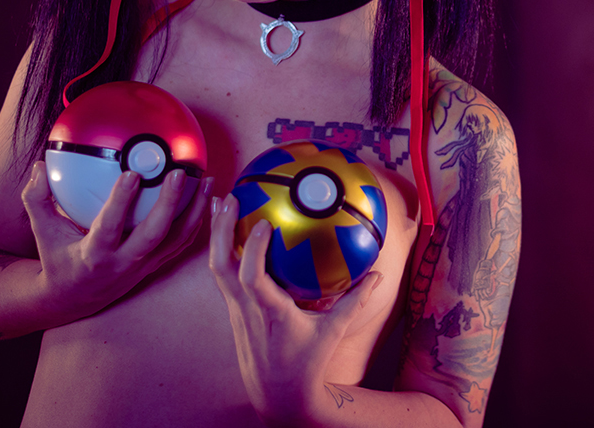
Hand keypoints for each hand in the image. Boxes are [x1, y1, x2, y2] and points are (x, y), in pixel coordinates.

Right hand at [21, 159, 212, 321]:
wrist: (75, 298)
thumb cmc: (59, 259)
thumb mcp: (43, 233)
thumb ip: (37, 200)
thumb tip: (39, 166)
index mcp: (94, 255)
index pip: (109, 228)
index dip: (120, 203)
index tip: (132, 174)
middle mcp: (123, 262)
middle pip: (153, 235)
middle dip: (169, 204)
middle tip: (179, 173)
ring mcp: (144, 265)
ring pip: (177, 240)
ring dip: (195, 210)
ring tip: (207, 181)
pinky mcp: (157, 264)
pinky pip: (183, 243)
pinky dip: (199, 221)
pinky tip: (209, 198)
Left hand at [208, 193, 382, 420]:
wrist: (278, 396)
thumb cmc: (307, 364)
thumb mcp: (333, 334)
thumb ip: (354, 302)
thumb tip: (378, 275)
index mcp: (270, 314)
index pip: (252, 280)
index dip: (252, 251)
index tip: (264, 224)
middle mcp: (247, 311)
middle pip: (221, 267)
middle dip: (221, 231)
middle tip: (230, 197)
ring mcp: (235, 311)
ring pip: (215, 269)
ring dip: (216, 235)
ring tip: (221, 203)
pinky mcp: (233, 311)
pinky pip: (221, 275)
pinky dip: (221, 249)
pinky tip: (225, 230)